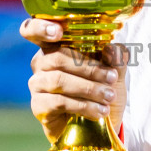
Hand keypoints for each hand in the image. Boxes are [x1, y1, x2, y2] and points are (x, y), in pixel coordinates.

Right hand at [21, 18, 125, 142]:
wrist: (98, 123)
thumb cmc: (101, 89)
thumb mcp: (114, 73)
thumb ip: (115, 58)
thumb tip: (112, 48)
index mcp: (55, 45)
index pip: (34, 29)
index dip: (41, 27)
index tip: (58, 31)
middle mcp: (41, 62)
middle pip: (57, 57)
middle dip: (89, 68)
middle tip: (111, 78)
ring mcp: (37, 84)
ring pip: (59, 80)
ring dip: (88, 88)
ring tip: (109, 97)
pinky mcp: (39, 106)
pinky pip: (58, 102)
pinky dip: (82, 106)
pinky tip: (99, 112)